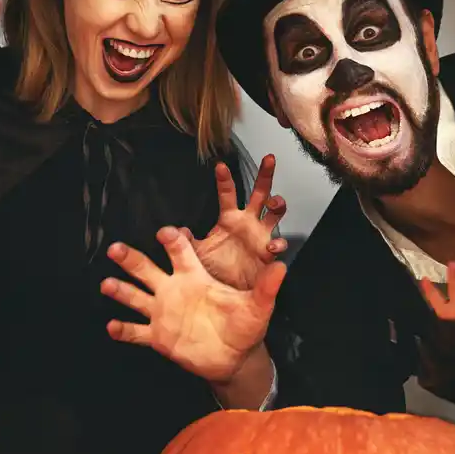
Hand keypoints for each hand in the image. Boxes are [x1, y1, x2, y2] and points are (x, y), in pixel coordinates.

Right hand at [100, 227, 285, 383]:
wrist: (233, 357)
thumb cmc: (243, 326)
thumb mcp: (257, 306)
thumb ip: (266, 288)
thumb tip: (283, 266)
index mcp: (195, 276)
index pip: (180, 251)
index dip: (173, 240)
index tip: (168, 232)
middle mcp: (173, 289)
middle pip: (146, 268)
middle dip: (131, 258)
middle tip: (115, 248)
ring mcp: (162, 312)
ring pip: (135, 296)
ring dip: (120, 289)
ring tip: (106, 284)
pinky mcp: (157, 336)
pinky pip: (136, 331)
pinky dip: (123, 329)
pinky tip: (111, 326)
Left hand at [186, 155, 287, 289]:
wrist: (226, 295)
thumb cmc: (214, 271)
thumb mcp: (197, 254)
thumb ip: (188, 241)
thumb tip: (176, 230)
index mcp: (229, 219)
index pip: (227, 194)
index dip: (224, 180)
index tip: (220, 166)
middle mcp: (247, 223)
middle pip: (259, 193)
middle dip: (265, 176)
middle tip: (268, 159)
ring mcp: (261, 236)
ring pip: (275, 213)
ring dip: (278, 205)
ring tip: (275, 202)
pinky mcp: (269, 254)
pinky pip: (278, 245)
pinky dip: (277, 245)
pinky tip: (271, 246)